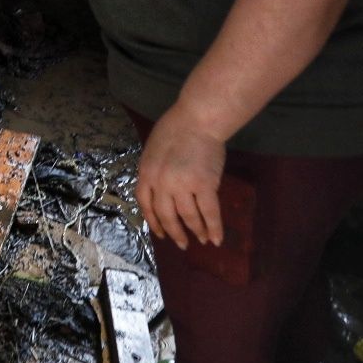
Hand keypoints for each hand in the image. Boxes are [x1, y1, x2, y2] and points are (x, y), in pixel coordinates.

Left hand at [135, 104, 226, 249]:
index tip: (160, 233)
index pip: (146, 204)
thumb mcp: (153, 150)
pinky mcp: (204, 186)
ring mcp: (182, 186)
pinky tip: (216, 238)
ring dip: (195, 231)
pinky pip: (209, 212)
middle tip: (181, 243)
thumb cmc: (176, 128)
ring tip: (201, 240)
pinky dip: (213, 227)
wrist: (197, 120)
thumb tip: (161, 189)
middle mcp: (161, 184)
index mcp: (146, 173)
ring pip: (188, 217)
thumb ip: (155, 170)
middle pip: (166, 215)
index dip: (153, 221)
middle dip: (174, 232)